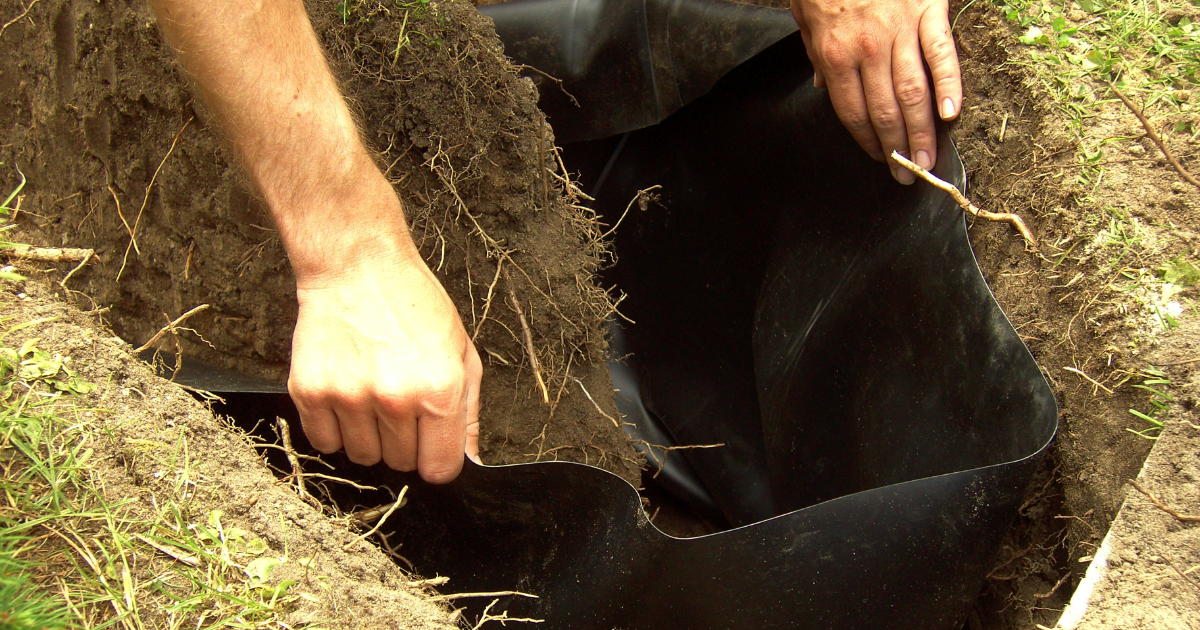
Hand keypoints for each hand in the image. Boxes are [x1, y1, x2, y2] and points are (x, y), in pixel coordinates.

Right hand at [288, 244, 482, 483]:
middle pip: (401, 464)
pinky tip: (345, 395)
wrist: (358, 266)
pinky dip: (334, 429)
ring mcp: (348, 397)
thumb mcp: (461, 351)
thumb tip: (469, 459)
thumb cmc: (414, 304)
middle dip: (404, 442)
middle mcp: (394, 399)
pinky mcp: (310, 391)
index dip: (437, 459)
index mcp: (439, 390)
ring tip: (371, 394)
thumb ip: (468, 412)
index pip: (440, 469)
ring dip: (369, 436)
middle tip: (398, 401)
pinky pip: (324, 442)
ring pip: (362, 456)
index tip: (430, 445)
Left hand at [790, 0, 961, 182]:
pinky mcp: (927, 11)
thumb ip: (819, 57)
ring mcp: (900, 29)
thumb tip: (829, 92)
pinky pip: (941, 54)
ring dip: (922, 131)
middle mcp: (868, 47)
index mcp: (835, 53)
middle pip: (885, 110)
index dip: (867, 142)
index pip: (853, 112)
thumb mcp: (806, 19)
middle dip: (897, 149)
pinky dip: (949, 84)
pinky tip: (951, 113)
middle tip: (908, 176)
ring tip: (928, 160)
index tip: (879, 161)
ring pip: (914, 91)